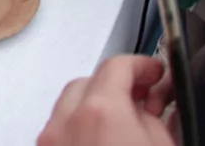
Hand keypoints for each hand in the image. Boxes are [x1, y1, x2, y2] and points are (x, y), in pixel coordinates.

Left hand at [37, 56, 174, 145]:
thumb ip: (153, 117)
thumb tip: (146, 106)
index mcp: (100, 113)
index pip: (116, 65)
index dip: (141, 65)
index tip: (153, 71)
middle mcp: (66, 123)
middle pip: (88, 83)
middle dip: (115, 86)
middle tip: (143, 98)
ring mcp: (51, 142)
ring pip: (69, 106)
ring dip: (95, 107)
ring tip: (125, 124)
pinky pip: (60, 129)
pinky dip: (80, 127)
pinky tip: (104, 140)